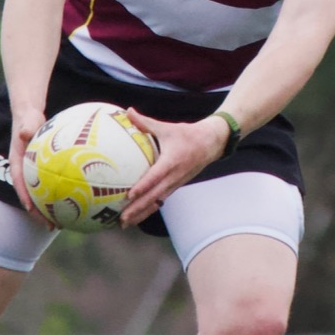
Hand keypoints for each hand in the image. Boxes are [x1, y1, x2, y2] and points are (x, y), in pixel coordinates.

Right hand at [8, 108, 55, 227]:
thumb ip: (26, 127)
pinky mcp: (44, 173)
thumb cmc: (29, 119)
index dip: (24, 197)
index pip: (18, 182)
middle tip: (52, 226)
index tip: (31, 208)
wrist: (30, 117)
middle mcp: (25, 172)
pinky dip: (63, 194)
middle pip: (31, 197)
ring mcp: (34, 174)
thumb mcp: (27, 121)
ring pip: (42, 195)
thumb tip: (24, 132)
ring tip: (65, 223)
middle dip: (40, 213)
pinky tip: (78, 203)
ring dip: (51, 209)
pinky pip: (53, 186)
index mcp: (17, 163)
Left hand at [119, 109, 229, 226]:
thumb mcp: (167, 127)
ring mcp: (176, 183)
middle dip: (138, 209)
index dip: (143, 187)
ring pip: (157, 202)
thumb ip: (146, 122)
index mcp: (171, 162)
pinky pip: (161, 200)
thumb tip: (128, 111)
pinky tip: (137, 215)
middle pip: (154, 196)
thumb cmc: (188, 134)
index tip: (130, 195)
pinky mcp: (176, 186)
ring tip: (125, 223)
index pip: (155, 177)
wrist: (212, 143)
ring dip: (142, 213)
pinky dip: (150, 208)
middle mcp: (174, 176)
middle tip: (122, 218)